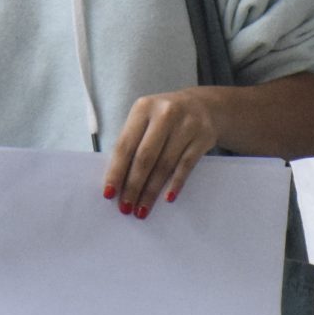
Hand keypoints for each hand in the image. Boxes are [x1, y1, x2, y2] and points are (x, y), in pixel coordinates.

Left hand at [102, 88, 222, 215]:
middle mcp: (165, 114)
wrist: (204, 105)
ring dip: (151, 191)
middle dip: (133, 186)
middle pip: (145, 157)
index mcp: (143, 108)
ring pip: (165, 165)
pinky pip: (186, 166)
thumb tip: (118, 180)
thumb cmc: (166, 117)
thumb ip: (133, 142)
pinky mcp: (202, 137)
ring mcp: (186, 125)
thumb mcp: (146, 119)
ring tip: (142, 209)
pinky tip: (167, 198)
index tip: (109, 194)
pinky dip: (175, 184)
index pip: (125, 145)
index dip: (116, 171)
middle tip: (126, 207)